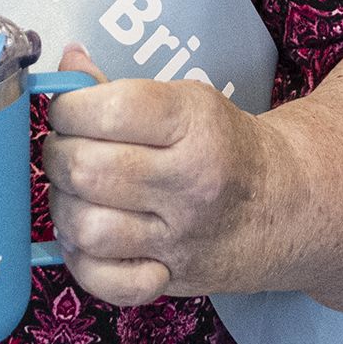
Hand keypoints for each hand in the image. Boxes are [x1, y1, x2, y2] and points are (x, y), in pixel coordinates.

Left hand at [40, 46, 280, 305]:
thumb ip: (120, 88)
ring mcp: (179, 239)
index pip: (109, 110)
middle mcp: (189, 184)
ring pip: (86, 227)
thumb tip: (66, 62)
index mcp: (196, 126)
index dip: (68, 108)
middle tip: (65, 148)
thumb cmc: (225, 146)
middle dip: (57, 154)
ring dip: (63, 205)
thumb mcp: (188, 102)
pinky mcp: (170, 280)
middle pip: (86, 169)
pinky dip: (80, 259)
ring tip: (74, 190)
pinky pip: (102, 280)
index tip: (67, 110)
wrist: (286, 205)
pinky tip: (87, 236)